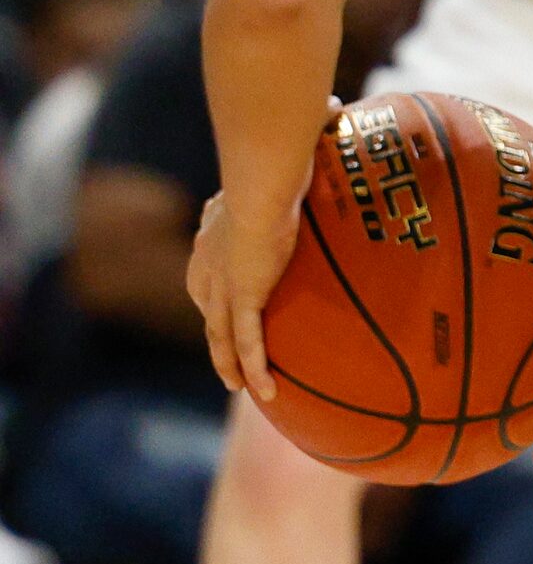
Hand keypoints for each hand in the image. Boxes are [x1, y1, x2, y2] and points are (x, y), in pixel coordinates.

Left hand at [188, 191, 300, 403]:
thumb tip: (296, 174)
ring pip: (222, 339)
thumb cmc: (268, 176)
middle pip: (210, 318)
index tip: (230, 315)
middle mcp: (207, 274)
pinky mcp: (243, 300)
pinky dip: (254, 367)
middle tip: (232, 363)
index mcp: (208, 247)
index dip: (215, 306)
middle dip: (219, 343)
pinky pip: (247, 342)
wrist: (260, 188)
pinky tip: (264, 389)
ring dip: (230, 366)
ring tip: (241, 388)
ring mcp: (222, 290)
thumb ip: (270, 193)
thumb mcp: (264, 187)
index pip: (205, 286)